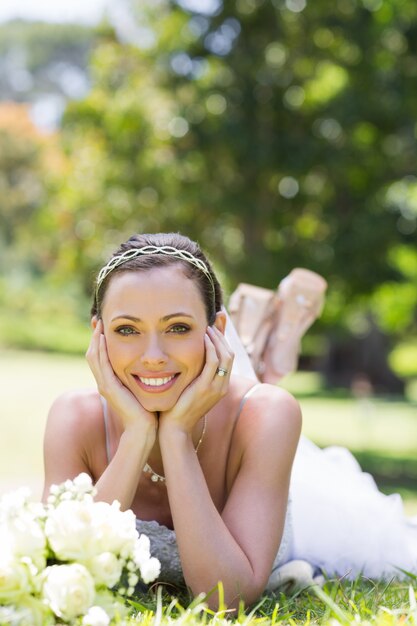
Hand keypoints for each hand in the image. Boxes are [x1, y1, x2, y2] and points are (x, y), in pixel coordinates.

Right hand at [86, 320, 157, 436]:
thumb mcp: (142, 390)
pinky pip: (102, 364)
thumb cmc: (147, 412)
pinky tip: (103, 338)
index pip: (101, 357)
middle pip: (93, 354)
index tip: (104, 326)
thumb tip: (152, 366)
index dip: (100, 341)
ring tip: (99, 324)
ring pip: (94, 357)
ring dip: (96, 339)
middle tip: (98, 319)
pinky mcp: (109, 388)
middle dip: (95, 336)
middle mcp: (104, 383)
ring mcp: (105, 385)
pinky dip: (101, 350)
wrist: (144, 430)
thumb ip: (142, 378)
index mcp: (110, 383)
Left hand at [159, 325, 233, 435]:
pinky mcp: (206, 388)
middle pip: (230, 353)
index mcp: (220, 385)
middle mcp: (222, 386)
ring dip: (217, 338)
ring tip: (208, 326)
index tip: (216, 324)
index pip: (228, 356)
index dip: (223, 339)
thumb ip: (193, 373)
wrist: (174, 428)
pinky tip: (203, 337)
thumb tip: (189, 358)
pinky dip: (210, 347)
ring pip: (225, 355)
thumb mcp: (189, 387)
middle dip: (223, 334)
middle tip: (214, 320)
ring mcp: (216, 387)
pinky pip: (213, 362)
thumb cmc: (177, 408)